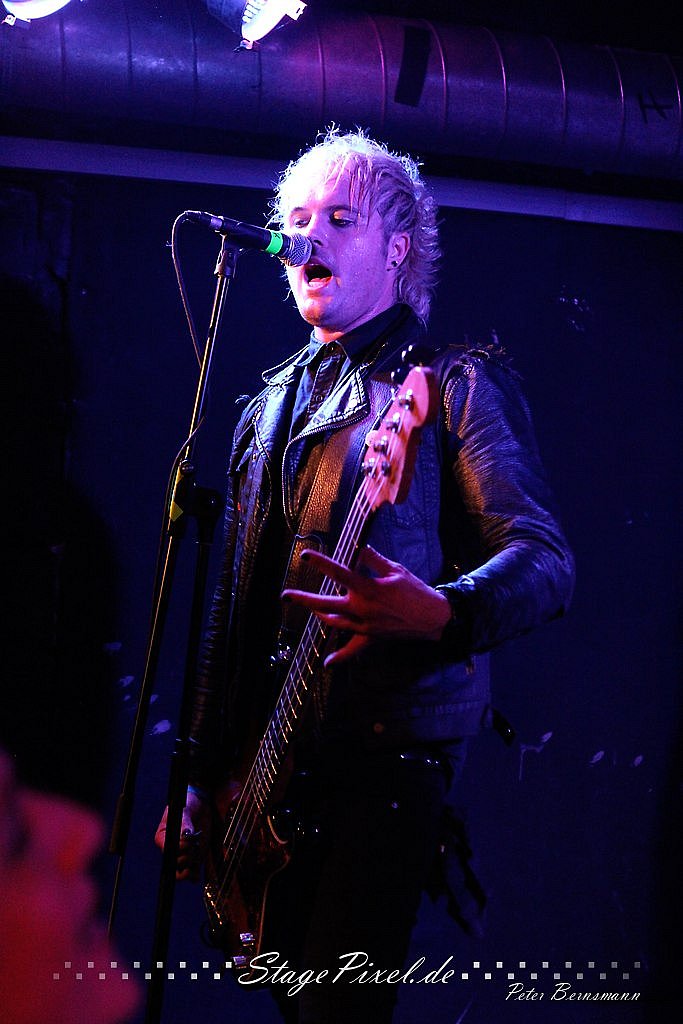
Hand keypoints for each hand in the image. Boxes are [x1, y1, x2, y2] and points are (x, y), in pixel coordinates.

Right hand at [154, 790, 210, 881]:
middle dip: (185, 858)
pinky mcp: (194, 859)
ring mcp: (182, 855)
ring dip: (190, 867)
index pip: (166, 849)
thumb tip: (185, 835)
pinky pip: (191, 874)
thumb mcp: (185, 810)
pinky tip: (198, 867)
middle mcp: (171, 849)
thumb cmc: (189, 805)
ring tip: (196, 855)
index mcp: (163, 837)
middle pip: (173, 864)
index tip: (188, 841)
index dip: (177, 848)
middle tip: (194, 847)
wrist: (201, 805)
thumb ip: (185, 823)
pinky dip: (195, 874)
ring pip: (180, 873)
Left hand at [282, 545, 450, 665]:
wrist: (433, 618)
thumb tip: (358, 547)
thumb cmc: (415, 591)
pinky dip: (340, 656)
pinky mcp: (371, 637)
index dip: (320, 563)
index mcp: (368, 588)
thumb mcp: (395, 570)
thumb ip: (373, 559)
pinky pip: (352, 649)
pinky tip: (328, 662)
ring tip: (311, 608)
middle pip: (325, 603)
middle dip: (303, 599)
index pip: (338, 573)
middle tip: (285, 596)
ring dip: (319, 614)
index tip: (304, 556)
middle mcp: (362, 608)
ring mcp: (365, 625)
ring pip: (334, 622)